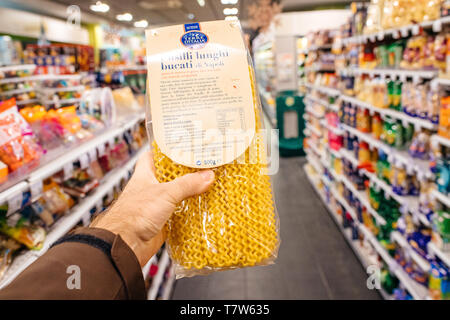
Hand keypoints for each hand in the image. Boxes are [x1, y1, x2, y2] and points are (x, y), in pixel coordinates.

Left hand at [91, 151, 214, 266]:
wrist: (125, 244)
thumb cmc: (135, 215)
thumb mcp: (165, 193)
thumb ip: (188, 184)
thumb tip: (208, 176)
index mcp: (145, 175)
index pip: (153, 156)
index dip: (166, 150)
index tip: (183, 146)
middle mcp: (150, 189)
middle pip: (170, 176)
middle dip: (186, 172)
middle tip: (204, 166)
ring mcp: (157, 206)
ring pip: (177, 196)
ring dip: (191, 193)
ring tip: (209, 185)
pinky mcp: (163, 222)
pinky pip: (180, 215)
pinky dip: (191, 213)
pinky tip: (203, 209)